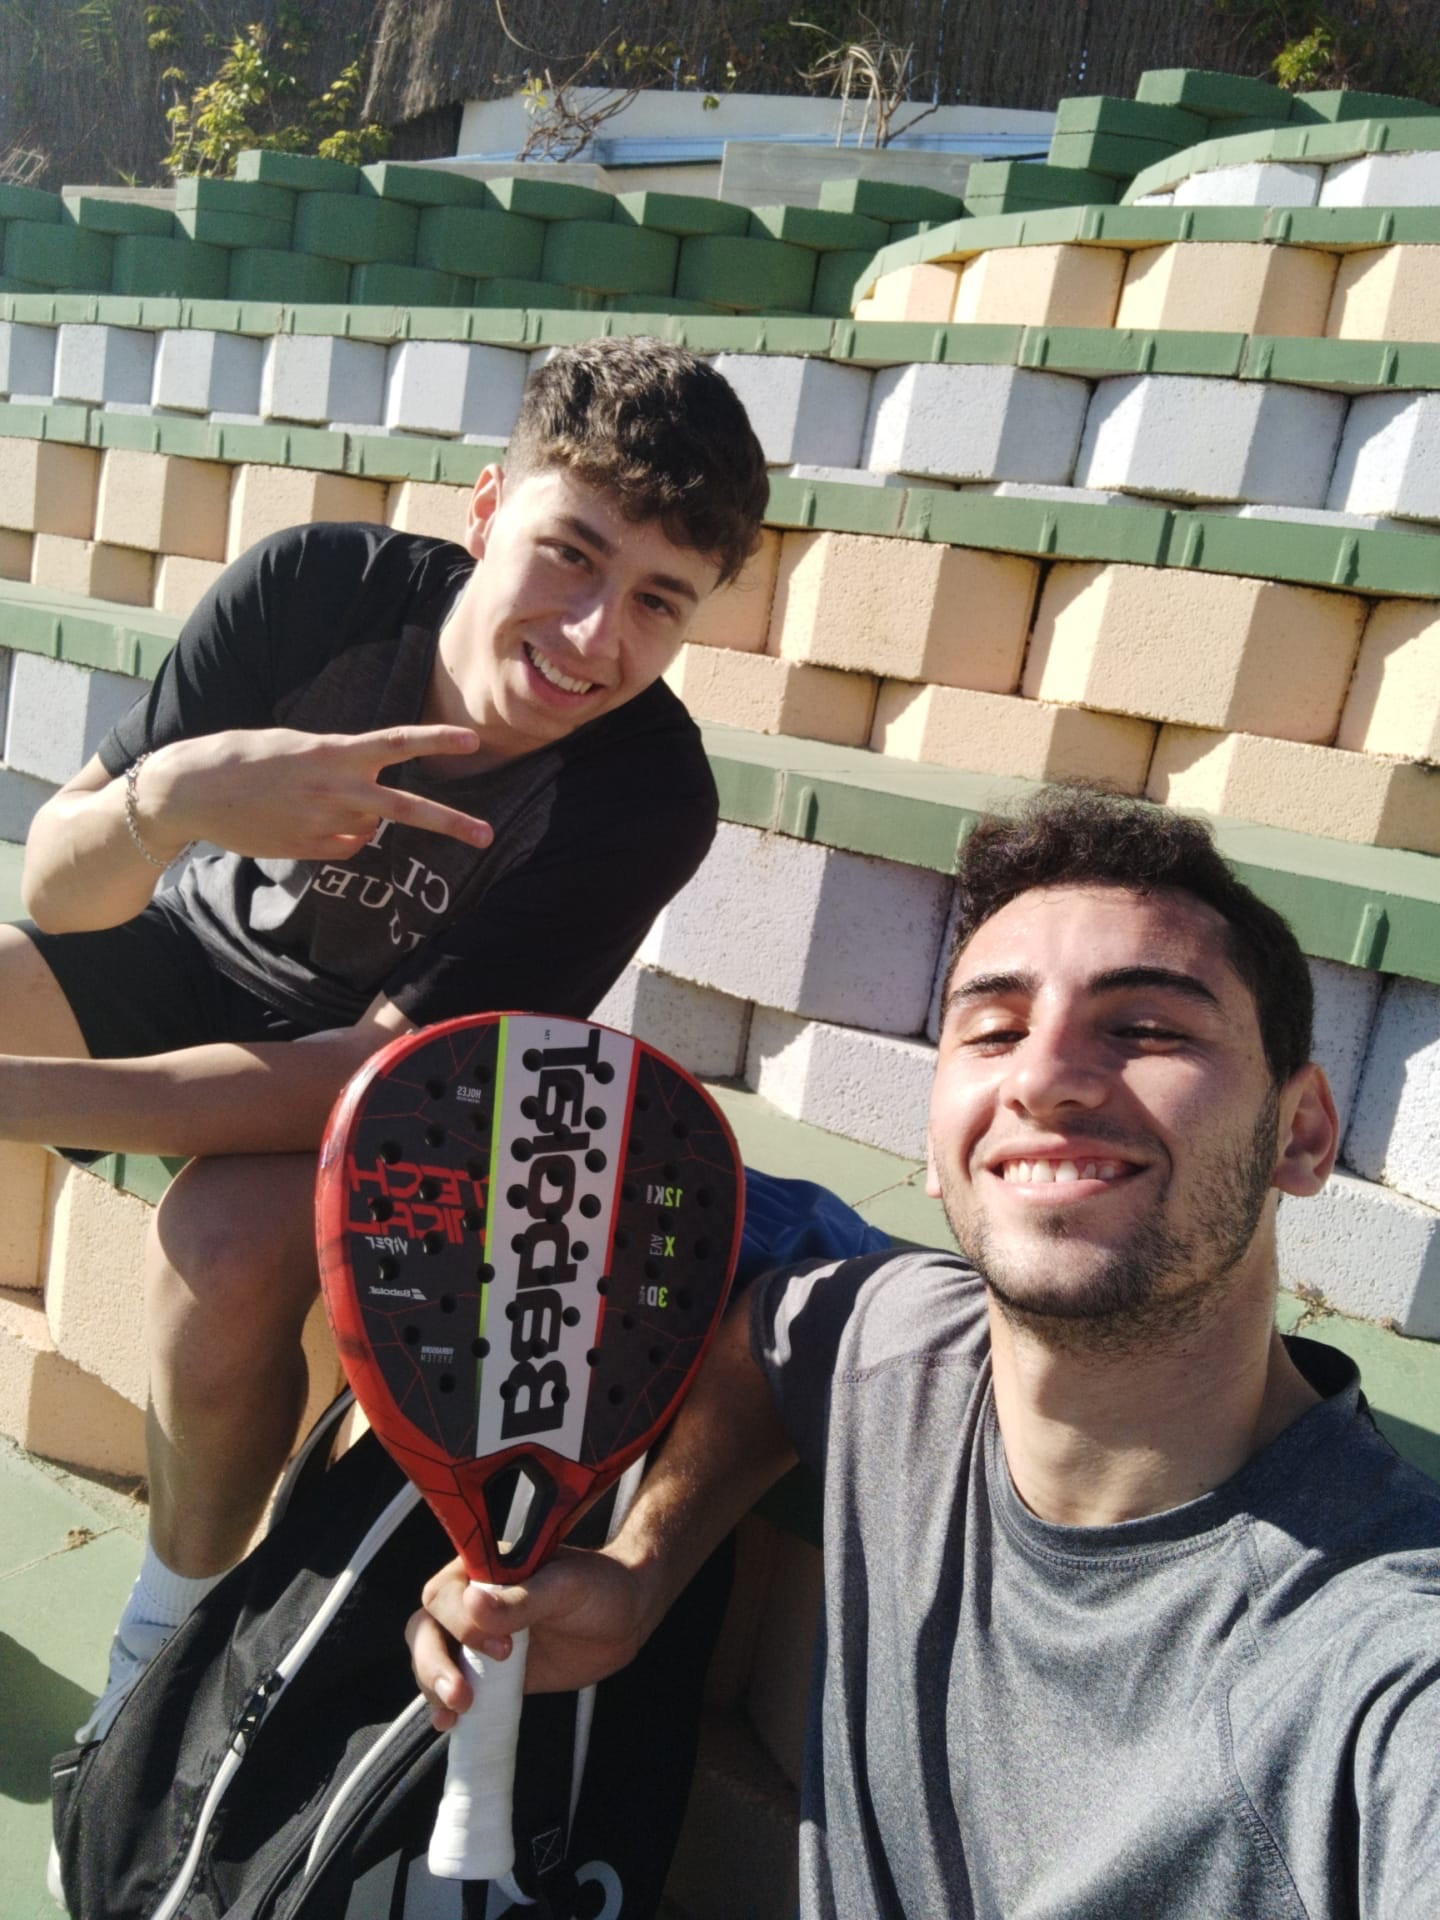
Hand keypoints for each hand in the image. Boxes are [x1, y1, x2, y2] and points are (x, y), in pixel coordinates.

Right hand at [135, 725, 492, 860]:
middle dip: (451, 823)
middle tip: (487, 834)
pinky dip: (337, 838)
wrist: (191, 789)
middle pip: (406, 809)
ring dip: (361, 820)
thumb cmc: (244, 759)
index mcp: (333, 751)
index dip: (437, 741)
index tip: (472, 740)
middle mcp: (335, 788)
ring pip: (369, 830)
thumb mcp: (298, 748)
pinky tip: (301, 824)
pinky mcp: (308, 849)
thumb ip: (339, 768)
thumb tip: (368, 813)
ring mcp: (323, 822)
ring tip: (311, 803)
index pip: (397, 743)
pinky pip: (344, 847)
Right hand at [406, 1549, 647, 1730]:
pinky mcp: (489, 1673)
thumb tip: (473, 1604)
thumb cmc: (600, 1586)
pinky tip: (449, 1723)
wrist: (626, 1617)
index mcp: (483, 1568)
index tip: (501, 1647)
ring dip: (433, 1686)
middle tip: (461, 1694)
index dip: (460, 1624)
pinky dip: (442, 1705)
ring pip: (430, 1658)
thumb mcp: (566, 1586)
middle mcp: (471, 1601)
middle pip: (425, 1629)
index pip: (444, 1594)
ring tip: (457, 1711)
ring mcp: (477, 1639)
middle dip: (433, 1663)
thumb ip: (522, 1598)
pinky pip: (453, 1687)